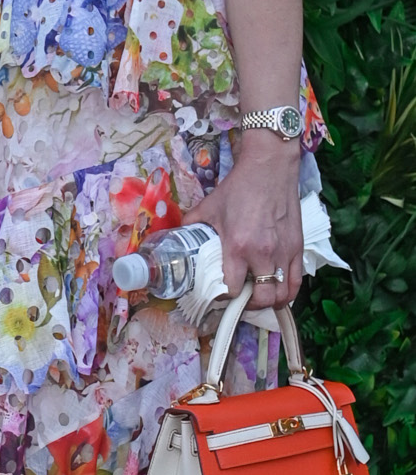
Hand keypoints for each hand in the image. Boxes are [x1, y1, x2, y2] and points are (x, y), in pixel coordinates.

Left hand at [184, 135, 304, 313]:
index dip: (224, 298)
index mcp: (237, 246)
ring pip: (282, 295)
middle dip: (248, 306)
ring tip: (257, 298)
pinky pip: (297, 281)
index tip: (219, 295)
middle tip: (239, 301)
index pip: (232, 290)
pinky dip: (288, 292)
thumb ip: (192, 226)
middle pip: (260, 299)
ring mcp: (284, 252)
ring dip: (269, 302)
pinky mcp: (298, 247)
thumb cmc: (239, 187)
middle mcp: (263, 254)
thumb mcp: (209, 207)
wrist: (269, 168)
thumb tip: (178, 238)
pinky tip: (277, 292)